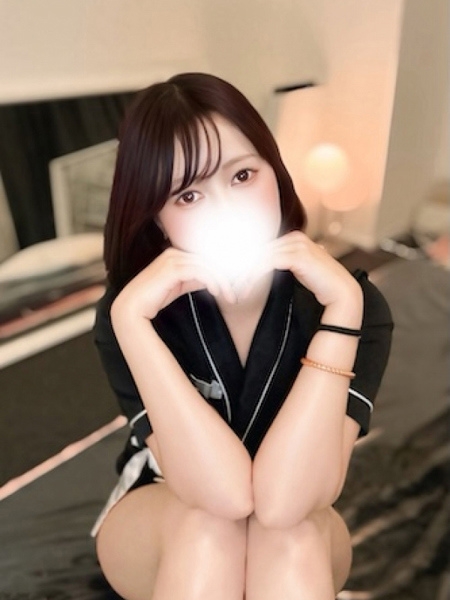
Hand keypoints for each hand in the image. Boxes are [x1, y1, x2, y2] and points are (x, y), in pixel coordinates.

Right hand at [111, 247, 236, 320]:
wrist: (132, 307)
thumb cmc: (154, 298)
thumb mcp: (180, 285)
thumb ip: (194, 278)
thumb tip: (212, 279)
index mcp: (176, 253)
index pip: (205, 257)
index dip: (222, 269)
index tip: (235, 284)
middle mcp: (174, 251)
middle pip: (209, 259)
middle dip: (227, 274)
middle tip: (237, 291)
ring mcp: (173, 257)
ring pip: (207, 264)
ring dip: (223, 280)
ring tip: (231, 296)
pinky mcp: (172, 267)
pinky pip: (200, 271)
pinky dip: (213, 281)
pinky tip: (218, 292)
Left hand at [241, 231, 362, 309]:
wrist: (341, 292)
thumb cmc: (319, 284)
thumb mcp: (296, 269)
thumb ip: (281, 263)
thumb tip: (259, 266)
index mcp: (293, 238)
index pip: (262, 246)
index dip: (245, 260)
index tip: (231, 274)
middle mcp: (294, 237)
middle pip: (259, 249)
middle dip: (242, 267)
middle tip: (228, 282)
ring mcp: (297, 244)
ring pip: (261, 256)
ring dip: (245, 274)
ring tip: (236, 289)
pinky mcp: (298, 255)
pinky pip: (268, 263)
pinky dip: (254, 274)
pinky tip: (246, 286)